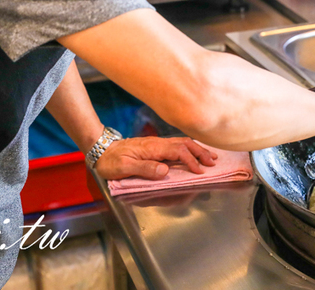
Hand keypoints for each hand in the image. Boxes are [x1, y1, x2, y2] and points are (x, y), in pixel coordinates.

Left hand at [94, 136, 217, 180]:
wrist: (101, 149)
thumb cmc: (110, 160)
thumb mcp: (123, 167)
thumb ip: (144, 169)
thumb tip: (165, 171)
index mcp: (152, 148)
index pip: (178, 151)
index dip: (191, 161)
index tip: (200, 171)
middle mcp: (157, 143)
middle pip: (184, 144)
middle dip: (200, 152)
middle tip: (214, 162)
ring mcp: (157, 144)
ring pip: (182, 143)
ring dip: (197, 149)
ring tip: (210, 156)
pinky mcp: (155, 147)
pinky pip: (177, 145)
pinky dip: (189, 148)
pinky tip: (194, 152)